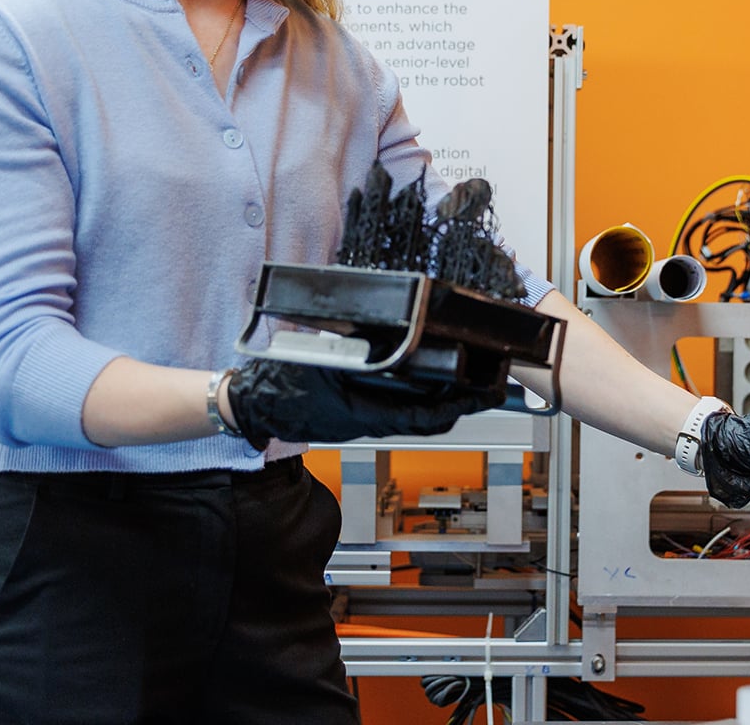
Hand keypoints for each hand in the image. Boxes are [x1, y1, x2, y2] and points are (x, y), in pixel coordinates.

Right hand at [226, 359, 503, 445]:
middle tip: (490, 385)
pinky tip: (433, 382)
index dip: (462, 404)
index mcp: (367, 412)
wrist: (259, 405)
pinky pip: (403, 410)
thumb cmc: (285, 386)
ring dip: (447, 398)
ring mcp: (369, 417)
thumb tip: (382, 330)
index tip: (486, 393)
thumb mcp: (321, 362)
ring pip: (420, 414)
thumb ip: (353, 348)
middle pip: (432, 416)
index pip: (427, 415)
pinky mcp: (364, 412)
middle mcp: (374, 419)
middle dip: (463, 401)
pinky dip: (424, 399)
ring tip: (472, 380)